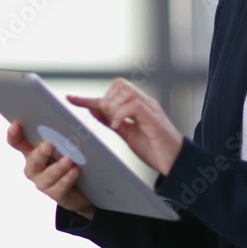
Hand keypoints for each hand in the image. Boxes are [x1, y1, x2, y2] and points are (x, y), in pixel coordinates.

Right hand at [7, 121, 94, 219]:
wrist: (89, 186)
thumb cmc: (78, 157)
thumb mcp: (74, 139)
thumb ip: (72, 123)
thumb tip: (71, 103)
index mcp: (34, 150)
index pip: (18, 142)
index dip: (14, 135)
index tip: (17, 125)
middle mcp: (35, 166)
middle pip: (32, 160)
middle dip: (40, 152)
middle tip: (50, 144)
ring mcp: (43, 182)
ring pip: (46, 176)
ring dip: (58, 167)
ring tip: (70, 160)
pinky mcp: (56, 194)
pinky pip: (59, 188)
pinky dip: (67, 178)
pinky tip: (76, 170)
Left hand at [66, 78, 183, 176]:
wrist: (176, 163)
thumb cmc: (155, 149)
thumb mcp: (128, 135)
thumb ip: (113, 121)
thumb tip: (94, 110)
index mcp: (138, 106)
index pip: (113, 93)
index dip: (91, 97)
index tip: (70, 99)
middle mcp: (145, 103)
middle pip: (119, 85)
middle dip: (106, 101)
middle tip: (108, 121)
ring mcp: (150, 109)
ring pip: (125, 92)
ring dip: (113, 108)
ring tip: (115, 124)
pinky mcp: (153, 118)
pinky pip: (133, 106)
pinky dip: (121, 115)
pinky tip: (118, 126)